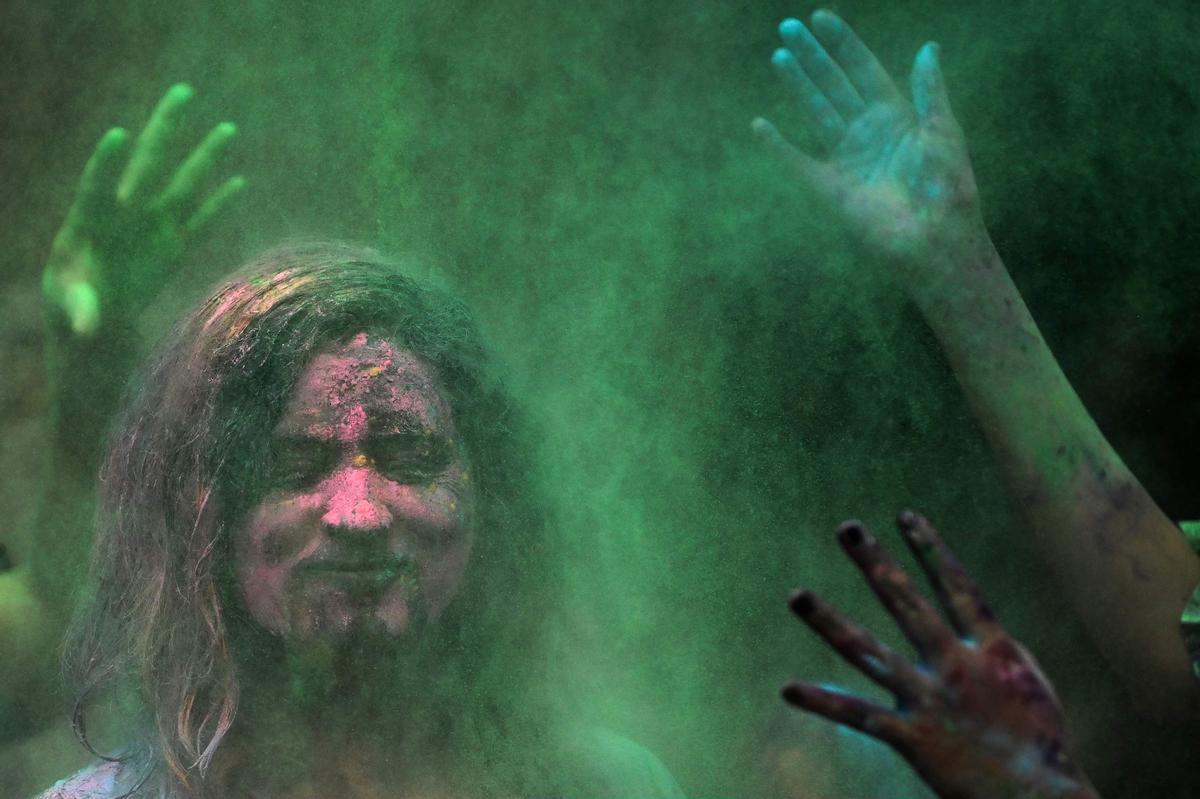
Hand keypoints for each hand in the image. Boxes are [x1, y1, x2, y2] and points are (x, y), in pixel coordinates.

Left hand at [43, 83, 244, 335]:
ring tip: (227, 127)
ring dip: (206, 156)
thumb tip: (87, 330)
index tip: (118, 135)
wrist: (96, 312)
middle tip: (183, 92)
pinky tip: (239, 183)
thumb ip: (81, 311)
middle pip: (149, 162)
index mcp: (91, 220)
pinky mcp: (175, 245)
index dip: (107, 162)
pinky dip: (220, 203)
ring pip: (184, 184)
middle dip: (166, 127)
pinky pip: (202, 220)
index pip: (98, 184)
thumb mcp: (69, 307)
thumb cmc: (71, 302)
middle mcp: (127, 213)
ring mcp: (155, 226)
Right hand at [754, 11, 986, 287]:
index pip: (863, 70)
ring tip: (779, 57)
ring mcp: (847, 159)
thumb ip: (930, 91)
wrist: (934, 239)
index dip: (843, 44)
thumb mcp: (943, 131)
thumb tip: (928, 48)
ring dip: (797, 85)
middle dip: (812, 57)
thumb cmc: (947, 187)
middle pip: (834, 85)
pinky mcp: (830, 188)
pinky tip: (760, 126)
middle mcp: (867, 133)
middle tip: (788, 28)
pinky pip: (798, 162)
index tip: (821, 19)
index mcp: (896, 116)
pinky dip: (778, 146)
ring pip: (816, 112)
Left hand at [782, 513, 1098, 798]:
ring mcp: (930, 699)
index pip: (958, 587)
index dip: (932, 550)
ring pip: (869, 652)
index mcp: (991, 648)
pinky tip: (788, 688)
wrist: (1039, 797)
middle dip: (875, 563)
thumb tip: (975, 617)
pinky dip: (822, 701)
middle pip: (906, 603)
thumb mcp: (1026, 679)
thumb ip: (995, 645)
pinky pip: (858, 715)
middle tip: (847, 527)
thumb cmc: (1037, 738)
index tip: (906, 515)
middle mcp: (955, 665)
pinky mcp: (913, 737)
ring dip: (829, 621)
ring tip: (797, 594)